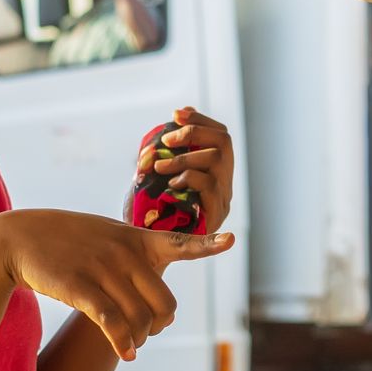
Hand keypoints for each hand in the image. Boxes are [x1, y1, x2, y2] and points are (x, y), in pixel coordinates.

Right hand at [0, 209, 233, 359]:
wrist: (15, 238)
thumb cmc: (63, 240)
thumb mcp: (104, 234)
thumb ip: (133, 255)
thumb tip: (156, 297)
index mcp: (135, 238)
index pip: (179, 242)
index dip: (207, 245)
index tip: (231, 241)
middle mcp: (125, 253)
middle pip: (164, 304)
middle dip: (159, 325)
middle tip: (149, 331)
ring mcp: (104, 269)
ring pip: (140, 319)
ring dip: (139, 339)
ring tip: (131, 345)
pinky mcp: (81, 288)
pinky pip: (113, 323)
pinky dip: (123, 343)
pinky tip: (126, 353)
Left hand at [137, 106, 234, 231]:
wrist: (147, 256)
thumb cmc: (149, 215)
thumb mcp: (155, 178)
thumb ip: (164, 155)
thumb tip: (171, 122)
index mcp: (214, 173)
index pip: (219, 135)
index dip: (201, 119)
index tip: (175, 114)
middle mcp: (224, 184)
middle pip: (224, 142)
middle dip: (195, 132)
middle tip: (167, 139)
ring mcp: (222, 200)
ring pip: (218, 160)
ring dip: (185, 157)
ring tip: (160, 166)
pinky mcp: (215, 216)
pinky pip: (210, 186)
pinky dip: (189, 178)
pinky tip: (170, 184)